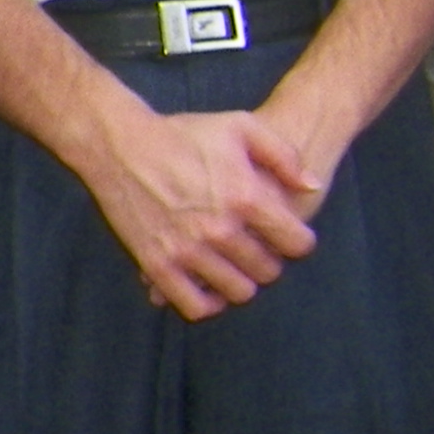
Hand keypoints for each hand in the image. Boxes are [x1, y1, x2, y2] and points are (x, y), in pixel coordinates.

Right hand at [78, 100, 324, 316]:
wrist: (121, 145)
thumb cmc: (184, 134)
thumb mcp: (241, 127)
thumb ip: (284, 157)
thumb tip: (312, 187)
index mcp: (245, 197)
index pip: (296, 244)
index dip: (299, 242)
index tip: (289, 237)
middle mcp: (220, 229)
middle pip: (268, 271)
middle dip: (270, 261)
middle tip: (258, 249)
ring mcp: (188, 251)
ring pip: (238, 292)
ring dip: (242, 282)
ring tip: (235, 265)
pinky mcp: (158, 265)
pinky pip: (196, 306)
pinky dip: (208, 303)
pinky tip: (209, 285)